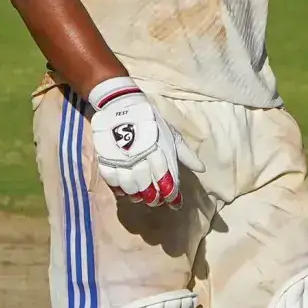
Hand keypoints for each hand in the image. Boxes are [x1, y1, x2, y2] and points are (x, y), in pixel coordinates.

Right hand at [88, 78, 204, 207]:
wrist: (122, 104)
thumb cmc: (151, 122)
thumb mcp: (171, 134)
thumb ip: (185, 154)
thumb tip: (202, 169)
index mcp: (159, 150)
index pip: (167, 180)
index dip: (171, 195)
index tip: (175, 203)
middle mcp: (141, 157)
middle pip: (148, 187)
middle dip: (154, 198)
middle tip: (157, 201)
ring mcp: (122, 158)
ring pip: (130, 187)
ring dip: (137, 196)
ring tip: (142, 198)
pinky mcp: (106, 158)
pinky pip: (112, 180)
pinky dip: (119, 189)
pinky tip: (125, 192)